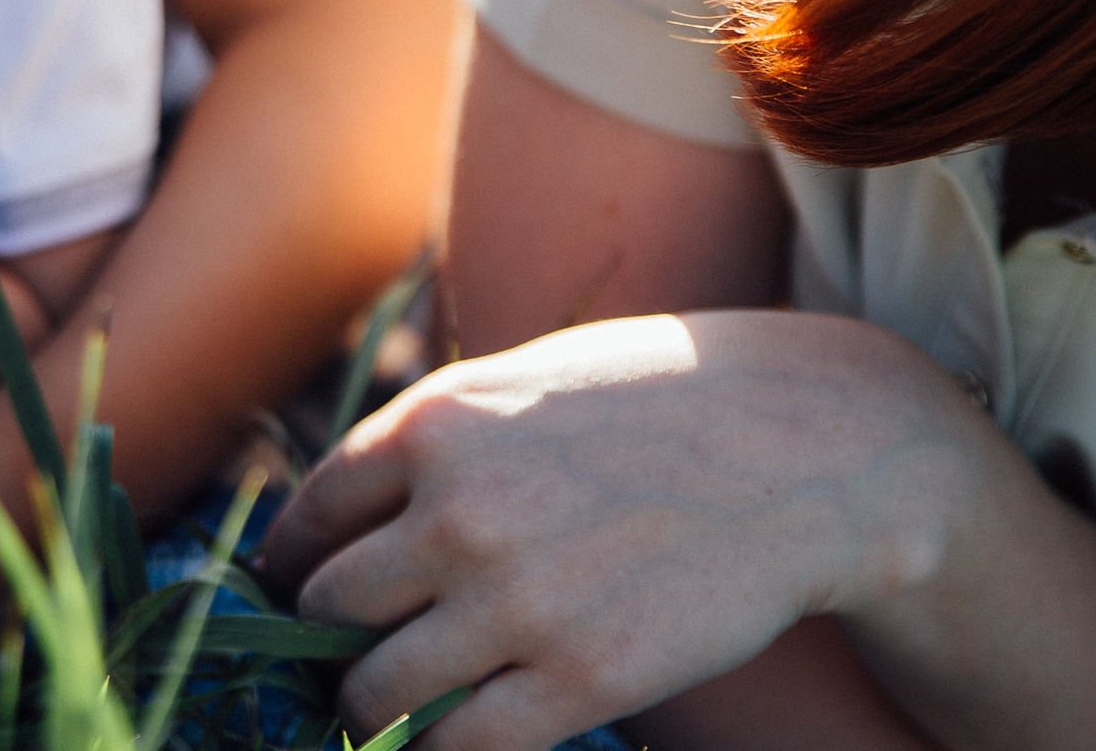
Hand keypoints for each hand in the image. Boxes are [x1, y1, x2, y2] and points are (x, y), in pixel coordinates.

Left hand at [259, 312, 994, 750]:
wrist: (804, 448)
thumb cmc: (664, 403)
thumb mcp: (531, 382)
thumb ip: (439, 440)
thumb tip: (344, 515)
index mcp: (436, 422)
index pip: (308, 518)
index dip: (290, 571)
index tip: (293, 600)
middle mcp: (459, 510)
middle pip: (326, 611)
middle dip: (324, 648)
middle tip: (340, 665)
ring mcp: (517, 599)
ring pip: (373, 694)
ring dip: (367, 714)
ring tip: (390, 714)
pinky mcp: (580, 677)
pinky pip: (456, 749)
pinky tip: (448, 743)